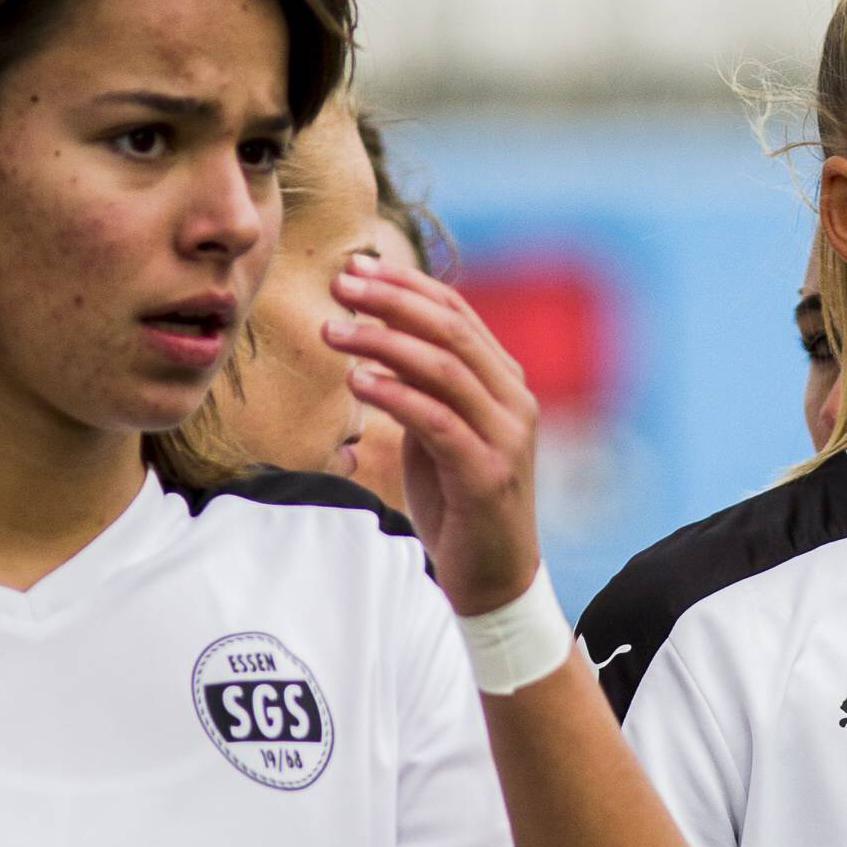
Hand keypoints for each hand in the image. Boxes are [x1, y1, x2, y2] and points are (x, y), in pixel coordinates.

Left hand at [322, 254, 541, 613]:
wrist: (494, 578)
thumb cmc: (458, 504)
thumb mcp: (437, 433)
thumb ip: (422, 388)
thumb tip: (375, 340)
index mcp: (504, 384)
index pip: (457, 314)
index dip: (406, 285)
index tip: (355, 268)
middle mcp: (513, 402)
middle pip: (451, 329)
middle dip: (391, 301)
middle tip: (340, 286)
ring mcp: (505, 437)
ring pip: (444, 368)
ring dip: (382, 343)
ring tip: (333, 332)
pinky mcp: (486, 474)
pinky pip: (436, 420)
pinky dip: (395, 395)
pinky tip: (357, 382)